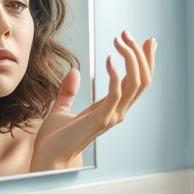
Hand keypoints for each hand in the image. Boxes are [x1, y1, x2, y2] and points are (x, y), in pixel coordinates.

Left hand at [30, 31, 155, 171]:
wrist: (48, 159)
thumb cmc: (55, 139)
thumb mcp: (62, 108)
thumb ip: (69, 92)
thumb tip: (74, 73)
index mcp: (112, 109)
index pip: (138, 82)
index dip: (144, 61)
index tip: (145, 41)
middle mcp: (117, 112)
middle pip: (143, 80)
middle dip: (140, 54)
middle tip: (129, 34)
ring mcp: (112, 116)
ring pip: (136, 83)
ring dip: (131, 58)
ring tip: (120, 41)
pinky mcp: (101, 119)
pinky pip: (117, 92)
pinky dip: (115, 73)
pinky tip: (108, 60)